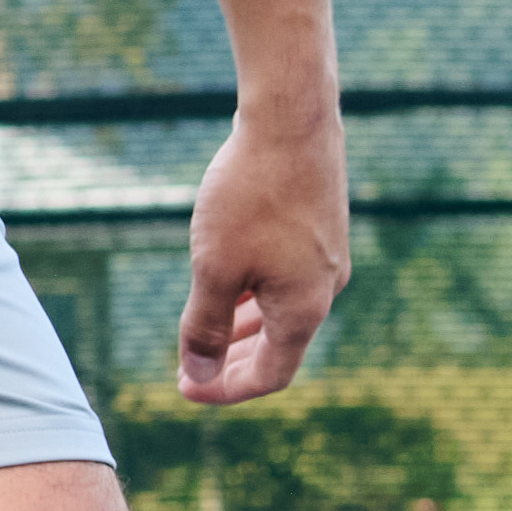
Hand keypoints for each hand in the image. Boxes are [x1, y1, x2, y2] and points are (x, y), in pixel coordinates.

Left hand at [173, 111, 349, 403]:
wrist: (291, 120)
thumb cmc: (250, 195)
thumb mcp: (214, 268)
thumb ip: (205, 327)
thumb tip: (200, 376)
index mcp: (304, 309)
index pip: (271, 375)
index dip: (226, 390)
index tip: (185, 388)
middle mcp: (325, 288)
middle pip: (279, 348)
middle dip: (231, 363)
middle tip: (189, 369)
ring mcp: (326, 257)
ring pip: (281, 310)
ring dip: (241, 328)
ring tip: (201, 334)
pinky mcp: (320, 228)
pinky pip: (285, 278)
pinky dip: (254, 293)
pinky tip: (226, 282)